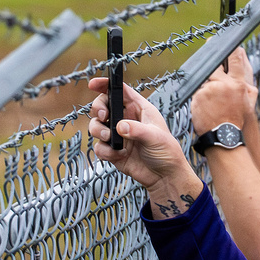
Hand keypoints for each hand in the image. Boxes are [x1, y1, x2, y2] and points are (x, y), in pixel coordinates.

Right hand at [87, 77, 199, 199]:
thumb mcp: (155, 137)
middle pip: (102, 106)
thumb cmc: (166, 151)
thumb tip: (119, 127)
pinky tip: (119, 155)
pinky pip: (99, 147)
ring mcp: (118, 135)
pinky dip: (105, 151)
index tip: (93, 84)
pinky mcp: (112, 150)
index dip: (106, 84)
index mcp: (138, 109)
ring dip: (98, 131)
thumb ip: (137, 130)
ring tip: (110, 138)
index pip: (120, 91)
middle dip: (98, 109)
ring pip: (96, 126)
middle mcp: (126, 119)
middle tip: (104, 117)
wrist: (164, 176)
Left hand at [191, 48, 256, 132]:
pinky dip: (199, 94)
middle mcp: (223, 85)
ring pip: (204, 77)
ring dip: (205, 81)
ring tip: (210, 92)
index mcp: (238, 84)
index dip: (231, 48)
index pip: (235, 59)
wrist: (224, 136)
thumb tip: (246, 71)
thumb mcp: (249, 102)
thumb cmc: (237, 120)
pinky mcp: (198, 97)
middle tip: (209, 45)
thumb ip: (247, 84)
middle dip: (211, 53)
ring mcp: (209, 90)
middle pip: (215, 62)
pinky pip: (196, 89)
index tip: (225, 41)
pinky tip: (204, 103)